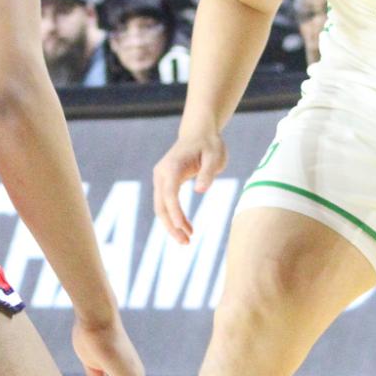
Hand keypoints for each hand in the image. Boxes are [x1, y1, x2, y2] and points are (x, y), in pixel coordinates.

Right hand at [154, 129, 226, 244]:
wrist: (199, 133)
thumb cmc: (210, 144)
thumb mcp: (215, 156)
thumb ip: (208, 172)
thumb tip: (200, 191)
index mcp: (172, 166)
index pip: (170, 194)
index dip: (175, 212)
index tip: (183, 227)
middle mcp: (161, 173)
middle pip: (161, 205)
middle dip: (171, 225)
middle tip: (186, 242)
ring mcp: (160, 178)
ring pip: (161, 207)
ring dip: (171, 225)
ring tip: (187, 240)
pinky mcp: (165, 183)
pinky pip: (166, 204)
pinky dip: (173, 217)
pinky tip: (185, 228)